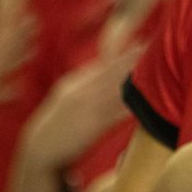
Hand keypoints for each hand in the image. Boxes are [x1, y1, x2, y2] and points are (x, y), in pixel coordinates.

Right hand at [21, 46, 142, 168]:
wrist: (39, 149)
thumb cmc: (58, 124)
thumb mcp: (66, 98)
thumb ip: (85, 84)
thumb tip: (104, 69)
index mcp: (74, 84)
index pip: (102, 66)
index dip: (123, 55)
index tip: (141, 42)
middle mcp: (80, 93)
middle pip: (111, 74)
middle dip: (131, 60)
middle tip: (152, 47)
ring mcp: (86, 109)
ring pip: (115, 91)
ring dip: (133, 80)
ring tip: (152, 69)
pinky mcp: (91, 127)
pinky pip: (114, 115)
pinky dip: (127, 107)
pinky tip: (141, 102)